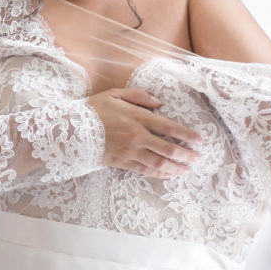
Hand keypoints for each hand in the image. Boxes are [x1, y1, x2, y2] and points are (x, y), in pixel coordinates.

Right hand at [88, 87, 202, 178]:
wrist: (71, 130)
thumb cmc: (94, 109)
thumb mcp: (116, 94)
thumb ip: (139, 96)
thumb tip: (158, 102)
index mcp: (138, 118)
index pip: (170, 128)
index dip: (187, 136)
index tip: (200, 140)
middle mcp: (138, 137)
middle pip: (169, 149)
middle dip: (187, 155)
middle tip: (199, 158)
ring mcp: (130, 152)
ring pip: (159, 163)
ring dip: (176, 168)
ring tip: (187, 170)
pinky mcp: (122, 163)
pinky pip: (145, 171)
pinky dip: (159, 174)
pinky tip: (168, 175)